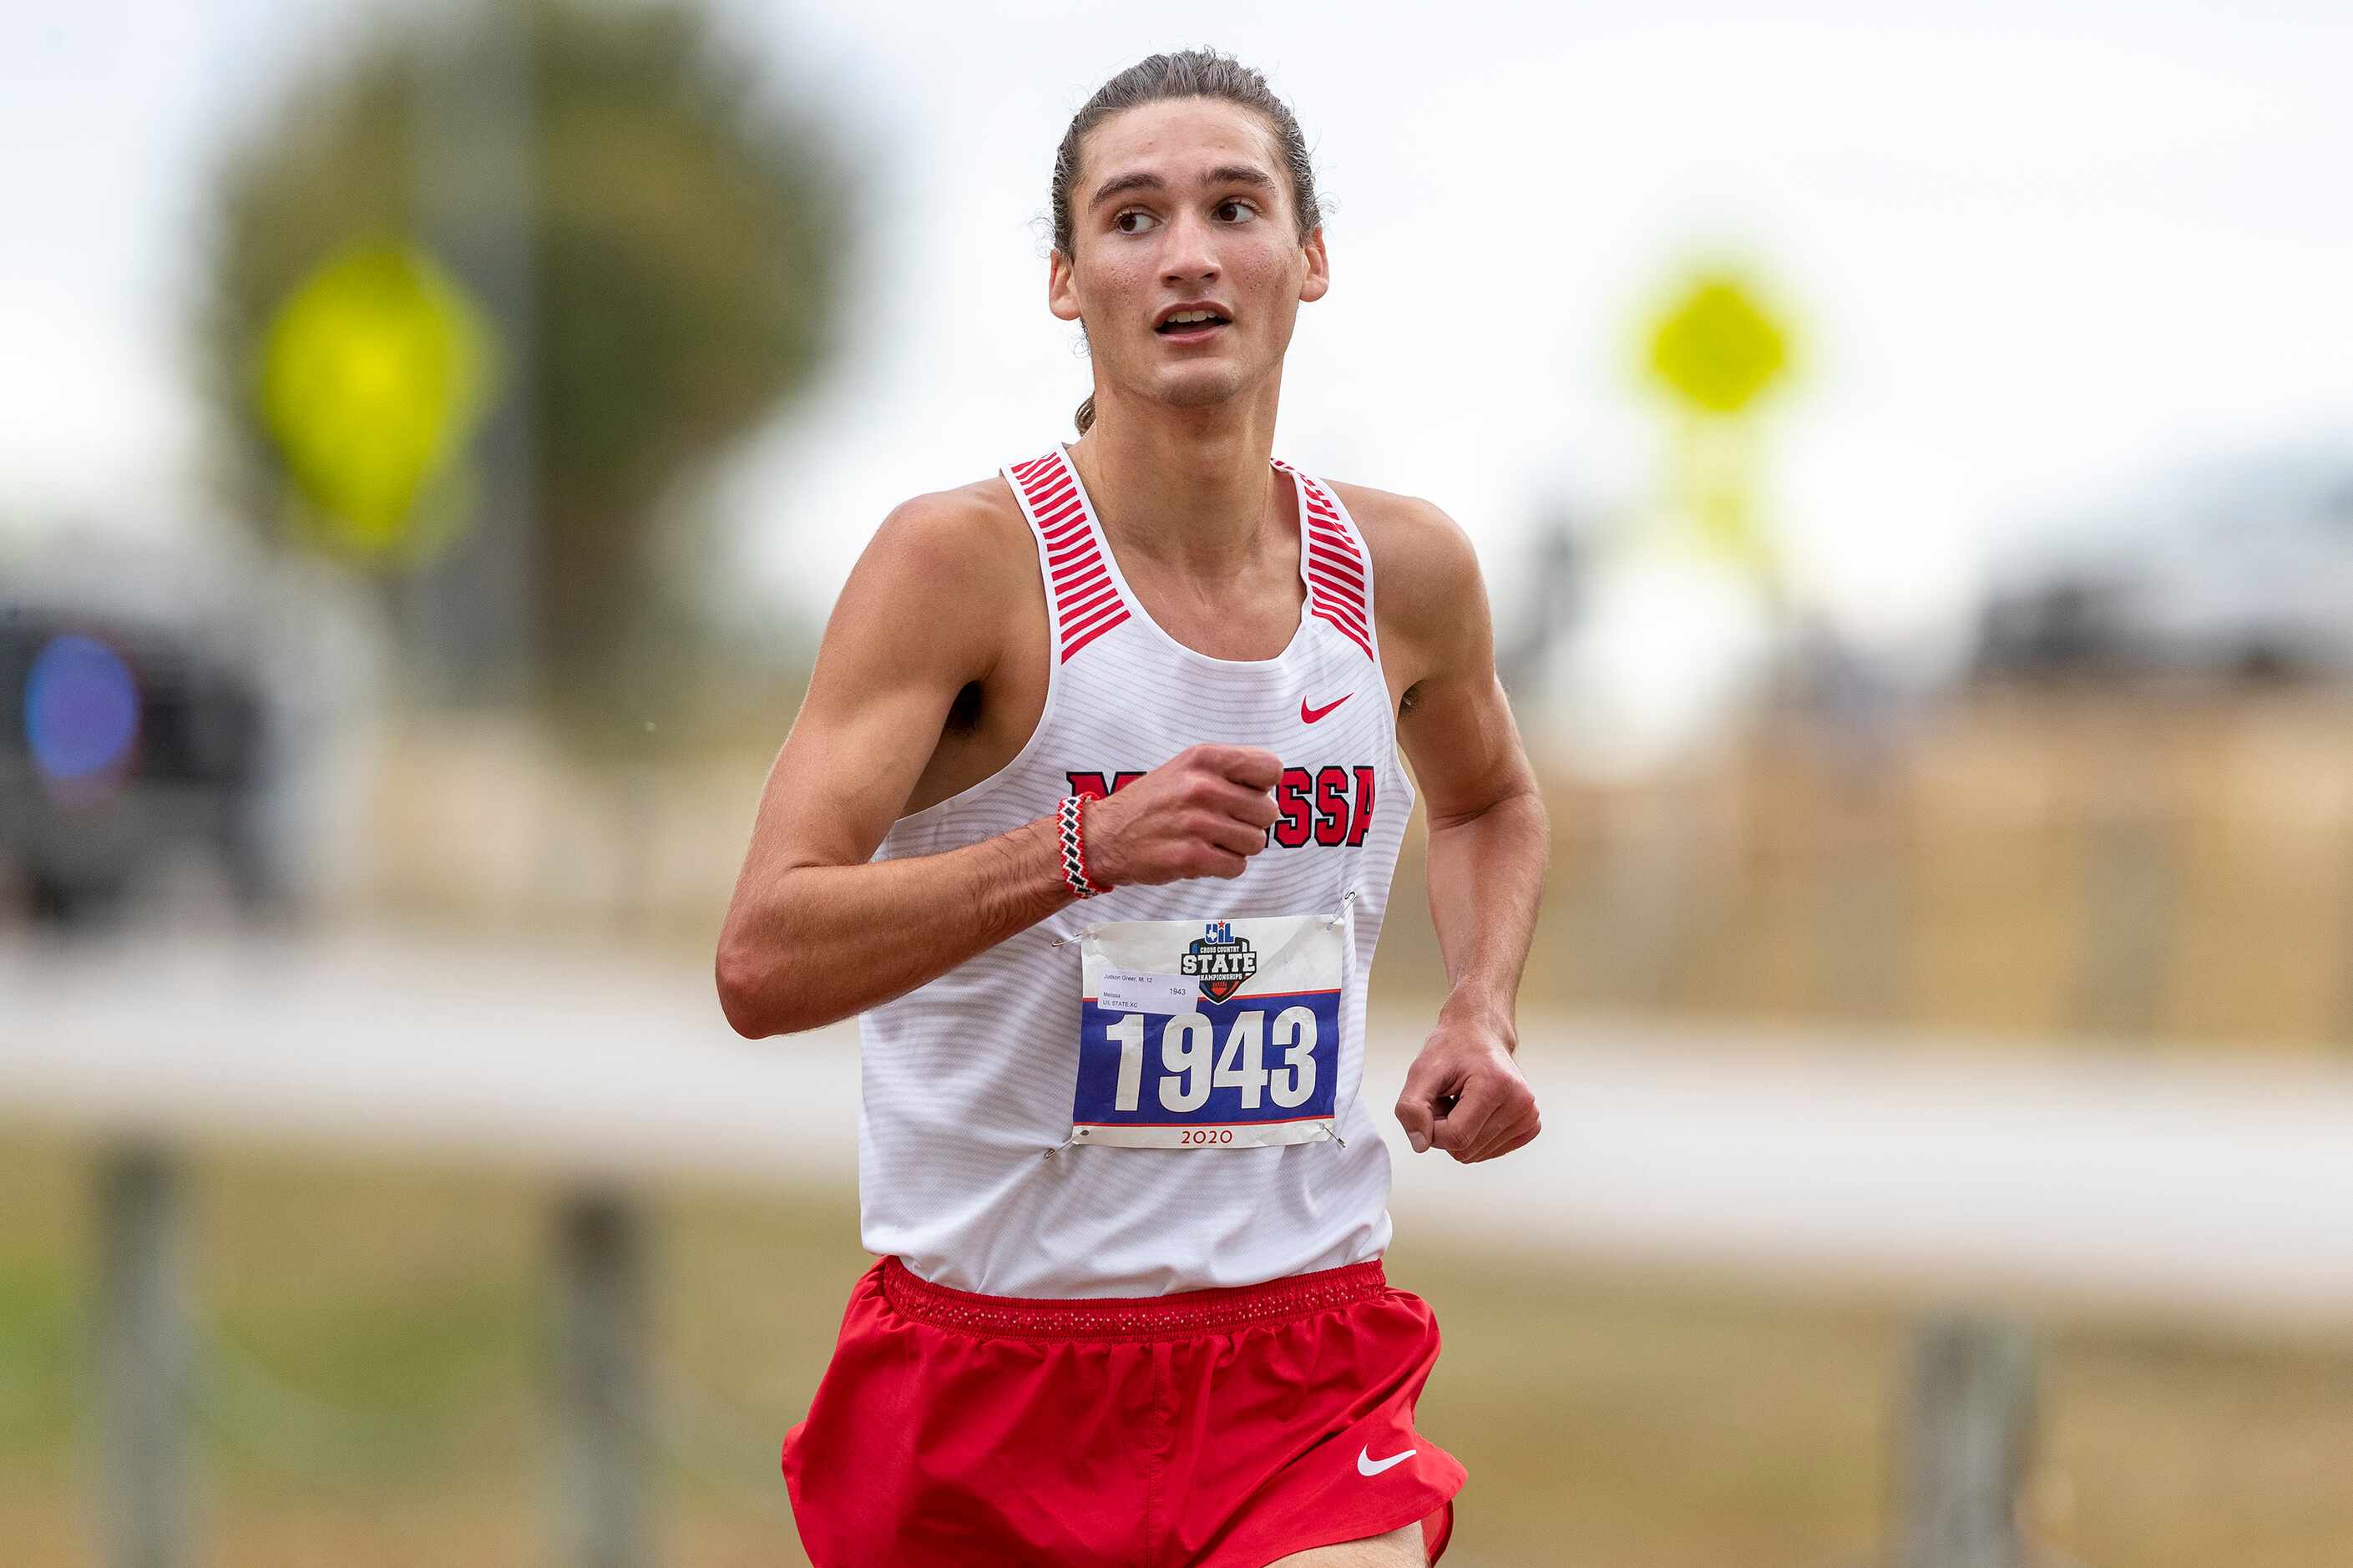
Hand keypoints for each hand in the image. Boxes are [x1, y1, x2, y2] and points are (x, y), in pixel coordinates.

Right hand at [1085, 744, 1281, 886]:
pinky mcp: (1191, 857)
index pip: (1271, 768)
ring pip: (1256, 842)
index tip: (1244, 794)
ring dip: (1238, 846)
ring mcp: (1196, 822)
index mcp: (1205, 758)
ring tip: (1210, 839)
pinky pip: (1237, 866)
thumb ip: (1230, 771)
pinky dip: (1224, 866)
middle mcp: (1201, 786)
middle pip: (1269, 811)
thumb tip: (1273, 790)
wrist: (1104, 835)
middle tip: (1223, 823)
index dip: (1263, 786)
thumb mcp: (1187, 767)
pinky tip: (1202, 856)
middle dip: (1251, 822)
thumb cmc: (1153, 802)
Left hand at [1394, 1017, 1538, 1162]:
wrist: (1480, 1035)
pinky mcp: (1529, 1126)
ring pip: (1475, 1155)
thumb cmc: (1453, 1050)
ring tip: (1462, 1102)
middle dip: (1445, 1129)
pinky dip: (1475, 1137)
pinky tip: (1476, 1111)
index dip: (1431, 1129)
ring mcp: (1528, 1116)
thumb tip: (1420, 1144)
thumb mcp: (1421, 1071)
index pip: (1455, 1137)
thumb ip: (1412, 1108)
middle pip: (1465, 1150)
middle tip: (1448, 1098)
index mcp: (1496, 1085)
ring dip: (1459, 1132)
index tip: (1432, 1104)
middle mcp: (1520, 1103)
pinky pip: (1488, 1152)